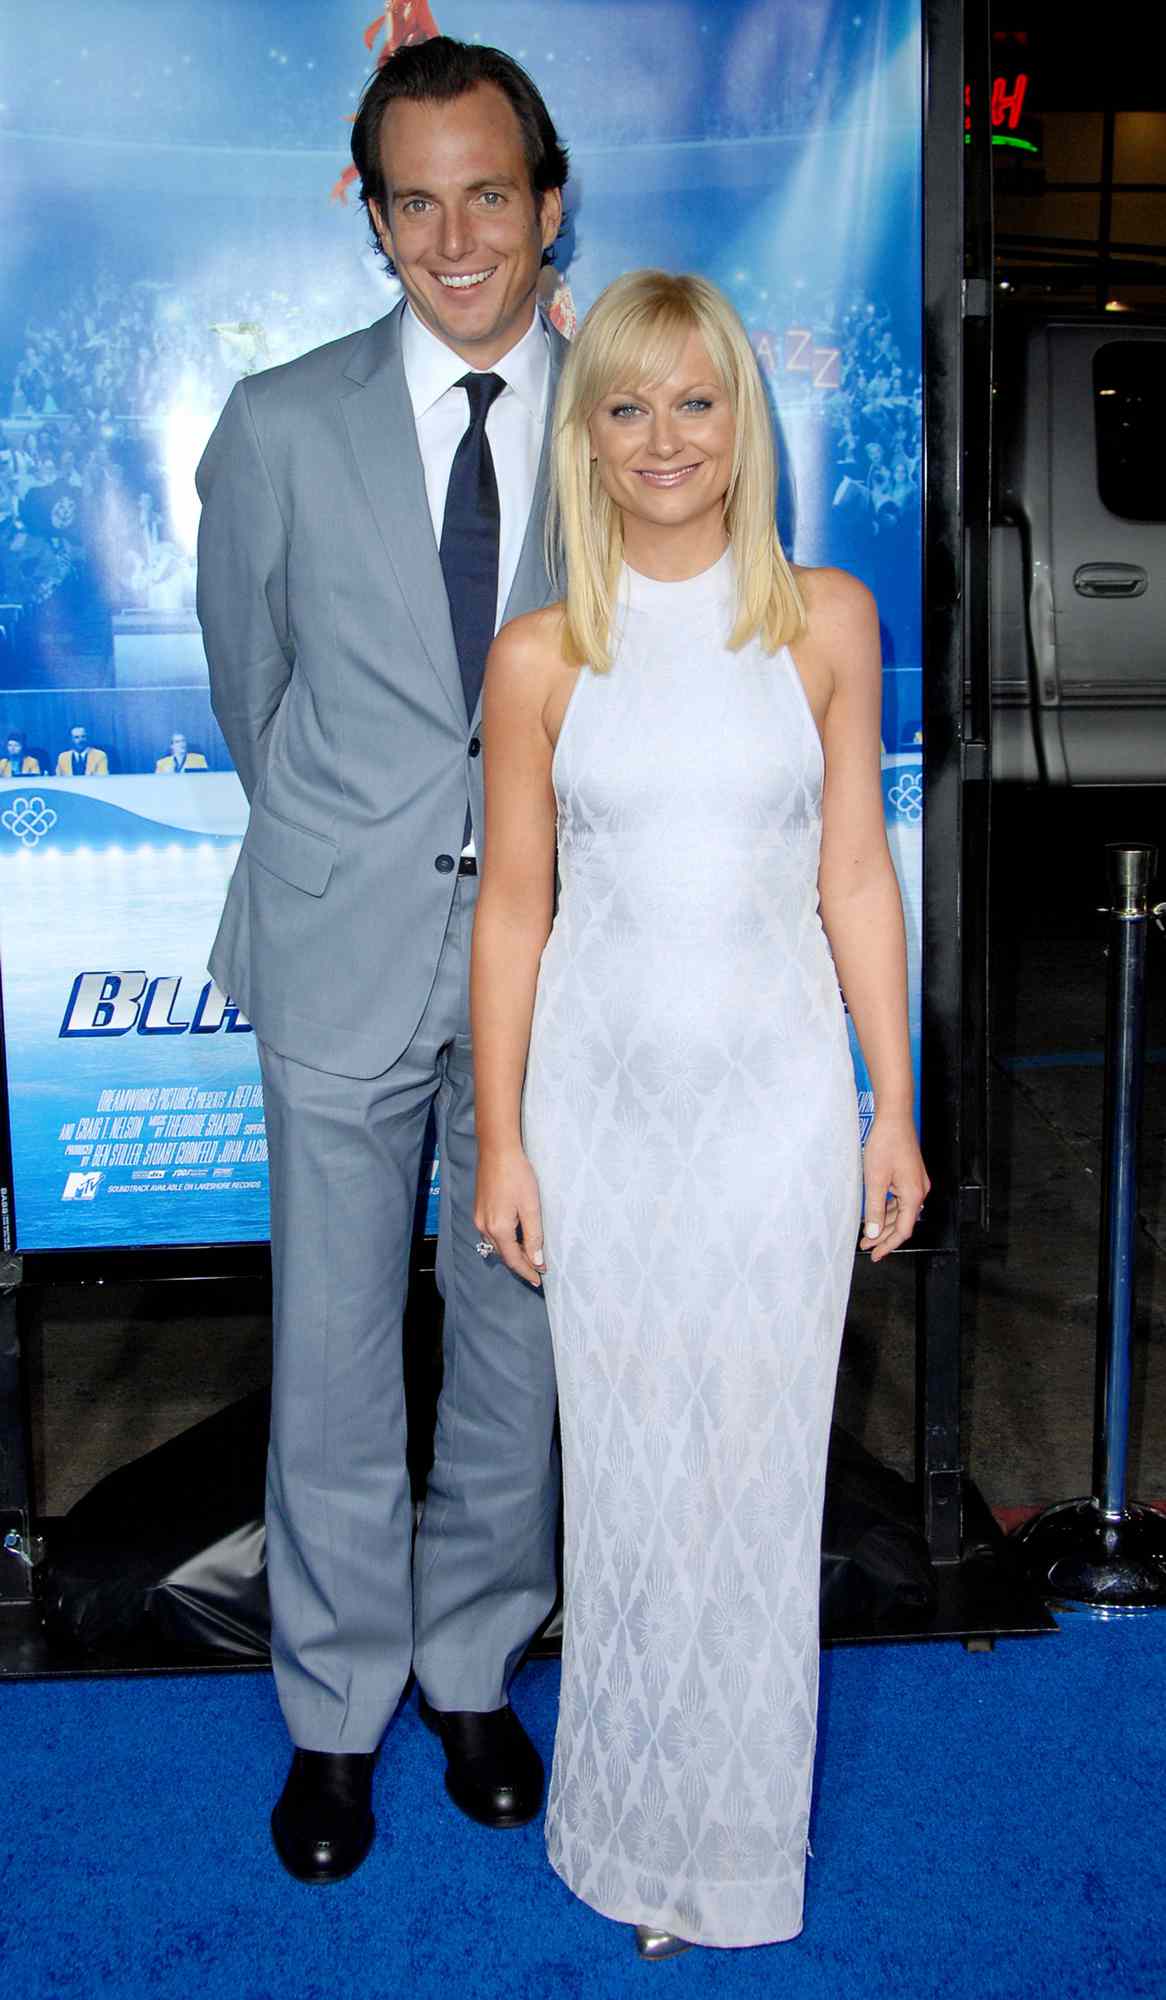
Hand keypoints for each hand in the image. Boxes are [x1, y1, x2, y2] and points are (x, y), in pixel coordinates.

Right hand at [474, 1146, 545, 1287]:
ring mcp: (479, 1218)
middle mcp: (484, 1227)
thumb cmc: (517, 1175)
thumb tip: (536, 1260)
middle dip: (520, 1264)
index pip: (514, 1259)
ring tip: (529, 1257)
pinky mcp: (479, 1209)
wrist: (496, 1151)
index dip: (527, 1271)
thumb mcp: (531, 1207)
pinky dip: (504, 1241)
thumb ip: (533, 1236)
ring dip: (512, 1252)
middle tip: (537, 1270)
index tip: (539, 1280)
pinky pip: (491, 1233)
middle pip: (504, 1254)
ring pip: (496, 1244)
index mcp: (498, 1228)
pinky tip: (515, 1238)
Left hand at [860, 1110, 928, 1261]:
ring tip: (867, 1232)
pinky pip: (900, 1199)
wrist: (894, 1119)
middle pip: (902, 1222)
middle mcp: (919, 1191)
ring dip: (884, 1222)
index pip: (902, 1230)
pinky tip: (875, 1212)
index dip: (888, 1245)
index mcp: (913, 1195)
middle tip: (866, 1244)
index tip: (876, 1254)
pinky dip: (888, 1209)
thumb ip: (874, 1208)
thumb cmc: (886, 1144)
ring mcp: (916, 1183)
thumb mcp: (875, 1180)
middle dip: (883, 1235)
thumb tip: (872, 1232)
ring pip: (901, 1211)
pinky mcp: (911, 1176)